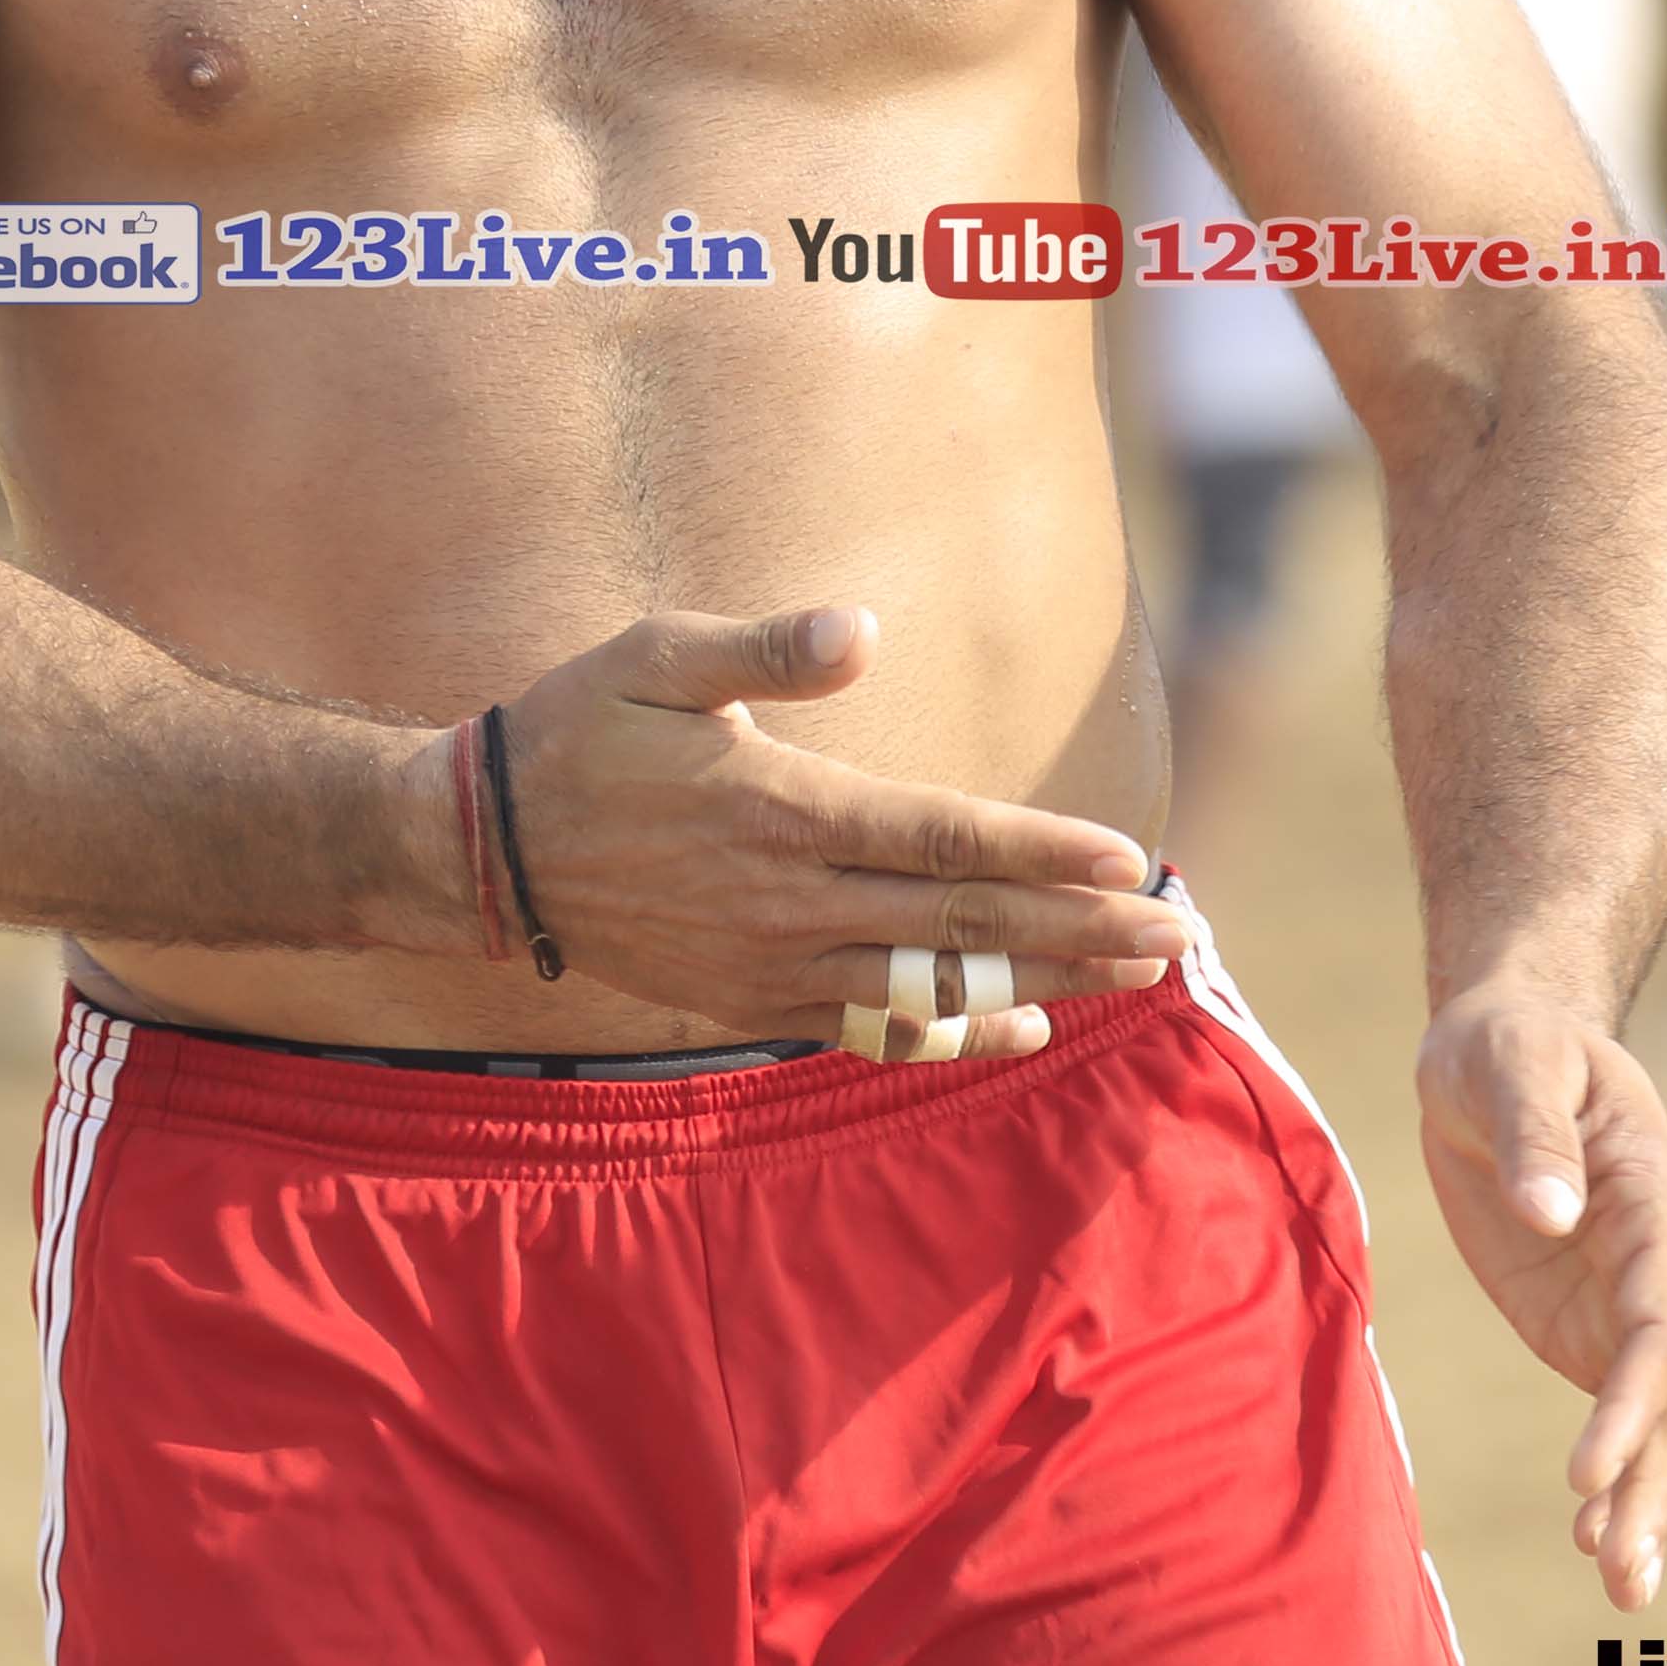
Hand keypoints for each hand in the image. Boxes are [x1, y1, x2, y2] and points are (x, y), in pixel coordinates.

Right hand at [463, 605, 1200, 1048]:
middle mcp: (790, 898)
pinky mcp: (754, 1000)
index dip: (1039, 851)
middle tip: (1180, 933)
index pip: (941, 837)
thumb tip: (856, 629)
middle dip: (1082, 927)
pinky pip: (874, 1029)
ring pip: (935, 984)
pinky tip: (1024, 1032)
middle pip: (963, 923)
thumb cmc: (580, 730)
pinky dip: (956, 1035)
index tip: (1128, 857)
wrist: (486, 850)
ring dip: (1044, 982)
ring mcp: (774, 962)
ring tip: (1138, 977)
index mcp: (781, 809)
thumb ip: (762, 647)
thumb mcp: (656, 657)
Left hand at [1416, 982, 1666, 1610]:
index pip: (1662, 1314)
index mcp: (1658, 1200)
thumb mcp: (1513, 1063)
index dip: (1634, 1396)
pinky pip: (1620, 1419)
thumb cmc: (1510, 1044)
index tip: (1590, 1466)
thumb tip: (1555, 1210)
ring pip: (1664, 1419)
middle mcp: (1663, 1265)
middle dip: (1653, 1478)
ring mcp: (1630, 1304)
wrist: (1500, 1045)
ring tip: (1623, 1588)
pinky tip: (1599, 1551)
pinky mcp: (1590, 1328)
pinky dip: (1620, 1484)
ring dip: (1648, 1501)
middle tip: (1616, 1566)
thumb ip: (1535, 1134)